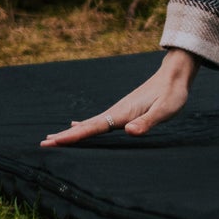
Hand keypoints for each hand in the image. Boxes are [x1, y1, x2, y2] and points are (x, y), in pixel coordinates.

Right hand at [40, 49, 198, 146]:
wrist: (175, 75)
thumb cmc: (172, 94)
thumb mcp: (164, 110)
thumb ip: (147, 122)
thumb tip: (128, 132)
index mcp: (122, 113)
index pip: (93, 127)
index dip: (74, 136)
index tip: (54, 141)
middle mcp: (116, 111)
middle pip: (86, 126)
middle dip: (66, 136)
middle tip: (43, 143)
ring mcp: (118, 110)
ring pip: (90, 123)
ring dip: (71, 132)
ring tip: (53, 138)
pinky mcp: (123, 110)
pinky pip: (98, 121)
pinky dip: (85, 125)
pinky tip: (77, 125)